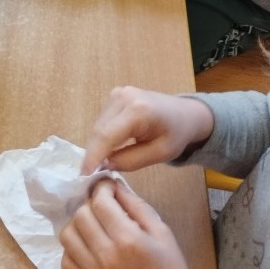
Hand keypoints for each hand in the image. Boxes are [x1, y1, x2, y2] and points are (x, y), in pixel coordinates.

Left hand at [60, 179, 211, 268]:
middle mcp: (107, 255)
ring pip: (67, 235)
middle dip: (90, 203)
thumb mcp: (161, 230)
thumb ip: (135, 204)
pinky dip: (72, 248)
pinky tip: (88, 243)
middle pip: (80, 215)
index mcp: (129, 240)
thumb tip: (113, 186)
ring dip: (77, 223)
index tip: (108, 186)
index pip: (100, 202)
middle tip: (104, 205)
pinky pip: (66, 260)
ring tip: (94, 222)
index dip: (102, 187)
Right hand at [80, 87, 213, 174]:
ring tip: (101, 164)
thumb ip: (131, 160)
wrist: (185, 113)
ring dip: (97, 145)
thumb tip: (105, 164)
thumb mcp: (160, 153)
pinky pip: (102, 120)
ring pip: (98, 125)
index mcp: (137, 110)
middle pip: (99, 130)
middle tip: (91, 176)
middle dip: (93, 153)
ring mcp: (118, 93)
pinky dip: (102, 136)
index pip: (106, 135)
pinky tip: (108, 149)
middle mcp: (123, 96)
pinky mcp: (116, 95)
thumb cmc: (176, 134)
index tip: (84, 176)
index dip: (93, 156)